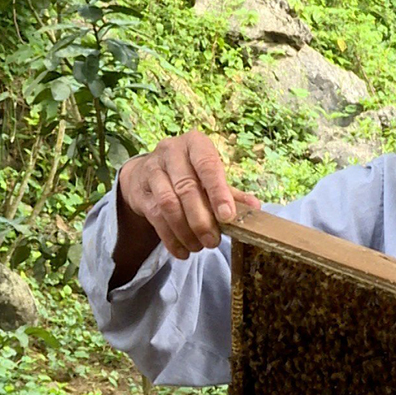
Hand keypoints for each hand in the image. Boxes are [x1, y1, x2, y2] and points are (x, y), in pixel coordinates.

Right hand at [118, 130, 260, 259]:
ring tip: (199, 246)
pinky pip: (155, 216)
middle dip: (202, 219)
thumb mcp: (209, 176)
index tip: (228, 217)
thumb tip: (255, 207)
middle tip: (213, 241)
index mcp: (195, 143)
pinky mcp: (140, 190)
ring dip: (185, 230)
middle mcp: (171, 151)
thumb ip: (231, 192)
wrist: (146, 173)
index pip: (208, 165)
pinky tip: (182, 251)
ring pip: (169, 204)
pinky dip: (170, 237)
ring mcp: (152, 169)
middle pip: (187, 188)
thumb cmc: (188, 172)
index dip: (218, 192)